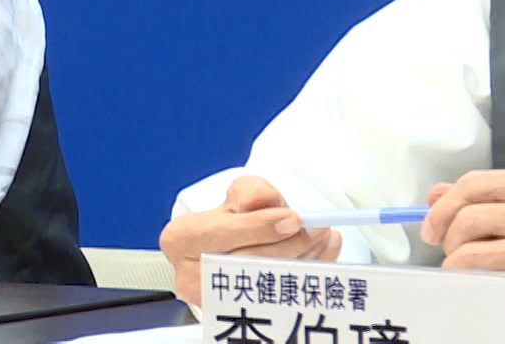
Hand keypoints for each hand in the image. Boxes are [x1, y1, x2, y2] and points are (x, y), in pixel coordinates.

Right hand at [159, 176, 341, 303]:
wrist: (233, 249)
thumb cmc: (234, 221)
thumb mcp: (240, 195)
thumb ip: (251, 191)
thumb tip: (258, 200)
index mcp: (180, 238)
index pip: (218, 233)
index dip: (257, 227)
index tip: (293, 219)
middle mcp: (189, 274)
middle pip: (244, 262)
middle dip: (287, 245)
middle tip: (317, 230)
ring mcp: (212, 301)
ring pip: (264, 284)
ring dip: (303, 260)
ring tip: (323, 238)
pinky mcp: (238, 314)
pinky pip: (279, 300)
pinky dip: (306, 277)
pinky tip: (321, 255)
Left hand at [423, 167, 504, 318]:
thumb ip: (484, 195)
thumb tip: (436, 196)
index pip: (473, 186)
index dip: (443, 207)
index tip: (431, 225)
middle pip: (468, 220)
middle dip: (448, 239)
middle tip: (450, 251)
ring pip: (472, 254)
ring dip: (458, 264)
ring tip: (466, 269)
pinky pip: (489, 282)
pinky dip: (478, 284)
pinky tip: (488, 283)